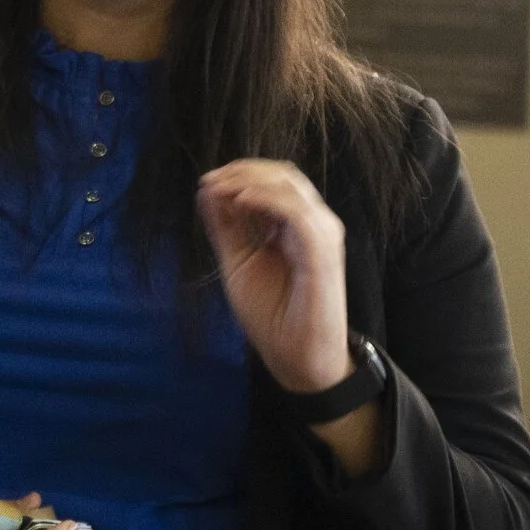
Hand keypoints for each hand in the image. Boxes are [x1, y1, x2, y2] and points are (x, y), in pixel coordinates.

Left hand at [195, 160, 351, 393]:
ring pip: (291, 186)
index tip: (206, 181)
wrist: (298, 359)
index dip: (240, 173)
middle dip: (243, 170)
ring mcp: (322, 236)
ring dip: (250, 181)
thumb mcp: (238, 263)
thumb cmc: (273, 315)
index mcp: (295, 226)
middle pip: (284, 175)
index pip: (274, 181)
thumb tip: (206, 191)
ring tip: (219, 189)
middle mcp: (313, 225)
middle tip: (210, 180)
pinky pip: (296, 213)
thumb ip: (226, 228)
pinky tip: (239, 203)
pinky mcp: (323, 252)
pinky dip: (266, 200)